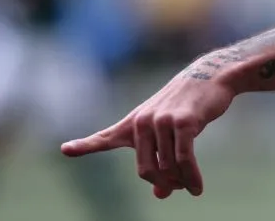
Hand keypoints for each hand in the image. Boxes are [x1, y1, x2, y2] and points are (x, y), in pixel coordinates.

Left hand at [60, 62, 234, 198]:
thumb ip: (160, 162)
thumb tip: (161, 195)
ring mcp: (162, 121)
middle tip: (176, 189)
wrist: (210, 79)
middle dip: (163, 184)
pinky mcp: (184, 122)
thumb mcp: (169, 134)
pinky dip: (191, 177)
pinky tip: (197, 188)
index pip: (105, 137)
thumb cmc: (187, 107)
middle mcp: (143, 122)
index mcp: (134, 123)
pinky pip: (185, 160)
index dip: (83, 145)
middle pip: (146, 170)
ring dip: (181, 182)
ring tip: (191, 186)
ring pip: (167, 167)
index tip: (65, 149)